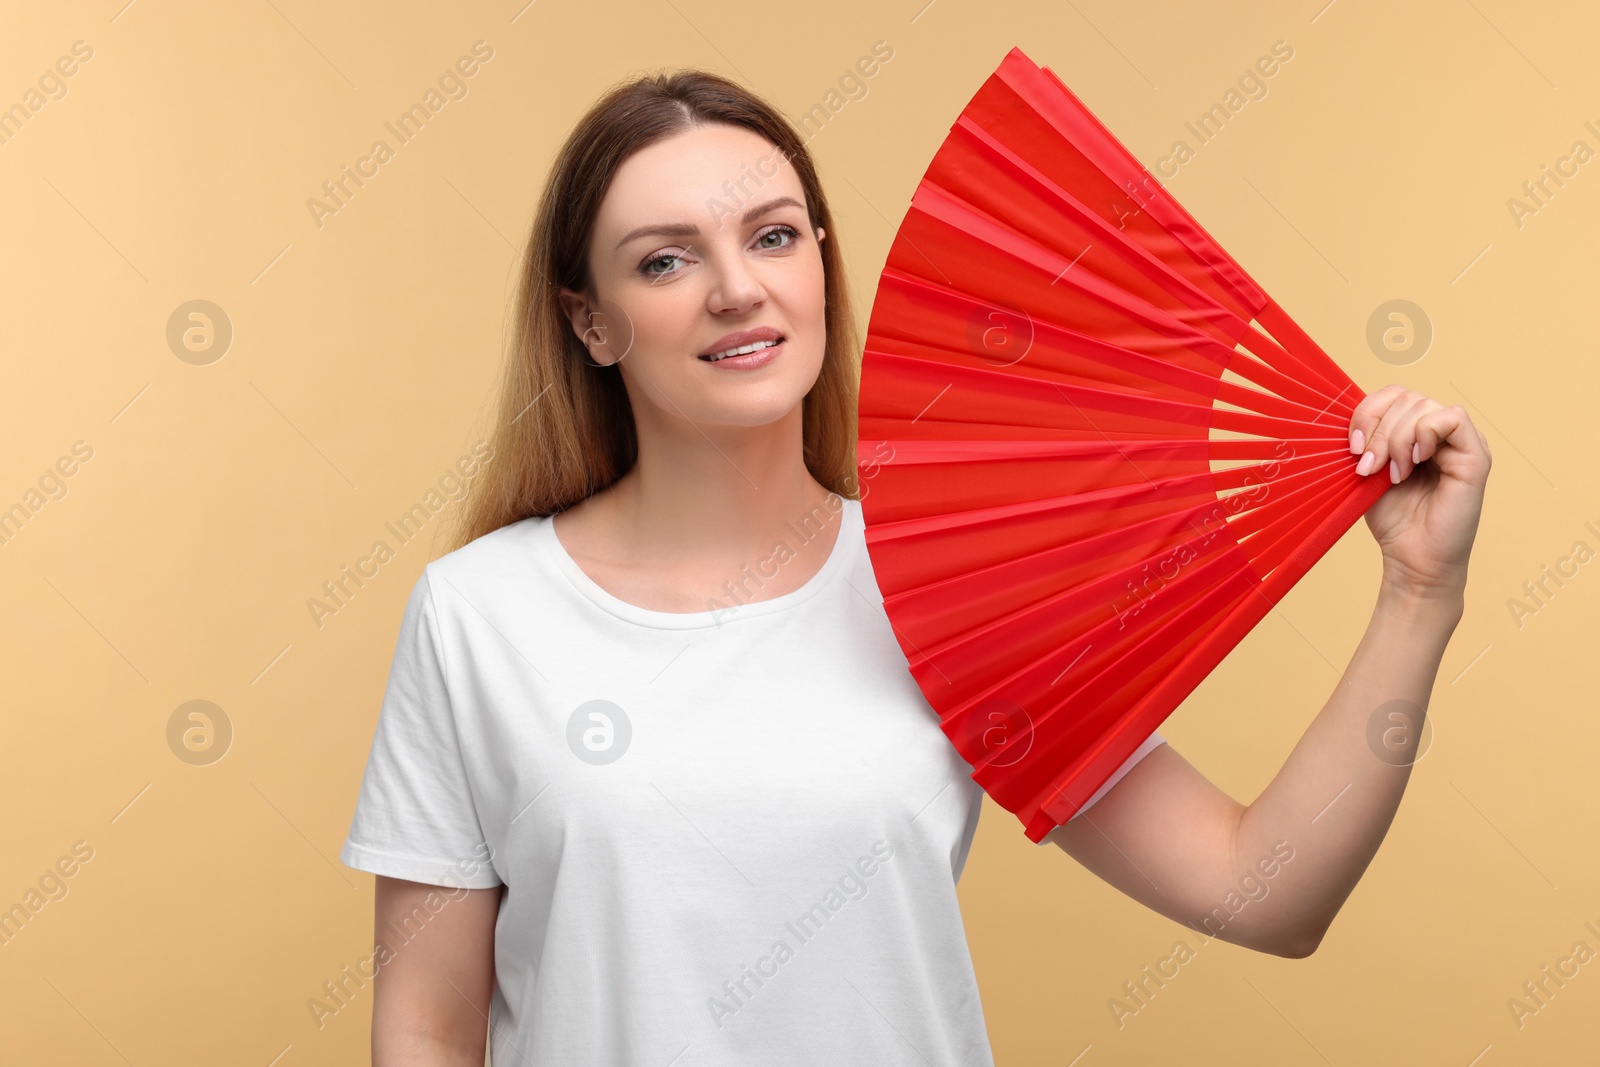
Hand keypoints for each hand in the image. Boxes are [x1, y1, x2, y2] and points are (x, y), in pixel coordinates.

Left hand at [1347, 385, 1491, 599]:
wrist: (1413, 559)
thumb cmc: (1393, 519)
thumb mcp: (1368, 471)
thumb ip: (1366, 439)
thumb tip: (1347, 413)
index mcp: (1413, 432)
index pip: (1392, 395)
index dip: (1367, 413)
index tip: (1353, 448)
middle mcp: (1439, 433)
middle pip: (1406, 397)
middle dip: (1378, 430)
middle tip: (1369, 467)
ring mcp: (1460, 443)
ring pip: (1424, 406)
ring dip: (1397, 439)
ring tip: (1393, 475)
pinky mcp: (1476, 456)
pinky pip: (1453, 418)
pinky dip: (1425, 434)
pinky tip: (1415, 462)